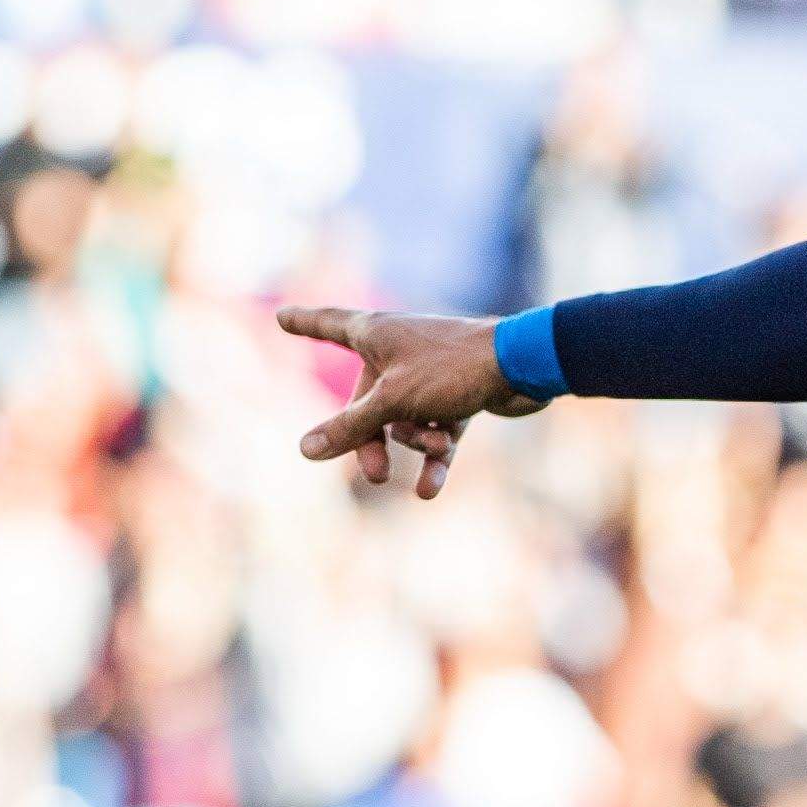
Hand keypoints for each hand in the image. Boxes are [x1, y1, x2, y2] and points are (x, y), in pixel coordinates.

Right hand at [275, 306, 538, 497]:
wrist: (524, 365)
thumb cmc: (451, 369)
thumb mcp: (392, 401)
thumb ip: (350, 428)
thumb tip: (305, 450)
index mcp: (376, 333)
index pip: (327, 324)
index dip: (305, 322)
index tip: (282, 316)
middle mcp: (400, 349)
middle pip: (367, 400)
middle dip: (371, 439)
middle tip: (375, 474)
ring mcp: (430, 374)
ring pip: (404, 420)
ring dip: (419, 441)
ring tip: (439, 445)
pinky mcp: (459, 396)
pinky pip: (437, 430)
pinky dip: (436, 457)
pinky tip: (429, 490)